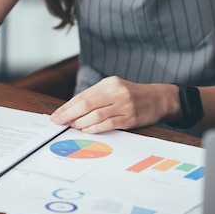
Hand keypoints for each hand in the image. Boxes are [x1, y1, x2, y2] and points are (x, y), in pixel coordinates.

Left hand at [50, 77, 177, 133]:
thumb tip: (71, 111)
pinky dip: (95, 128)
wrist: (159, 99)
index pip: (82, 96)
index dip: (67, 107)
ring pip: (96, 114)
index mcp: (109, 83)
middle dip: (69, 114)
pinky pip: (109, 123)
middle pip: (86, 104)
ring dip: (81, 122)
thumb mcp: (114, 89)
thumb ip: (95, 97)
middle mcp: (116, 92)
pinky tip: (87, 130)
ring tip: (72, 127)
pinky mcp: (131, 118)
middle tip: (58, 122)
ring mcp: (124, 105)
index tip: (56, 116)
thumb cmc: (131, 95)